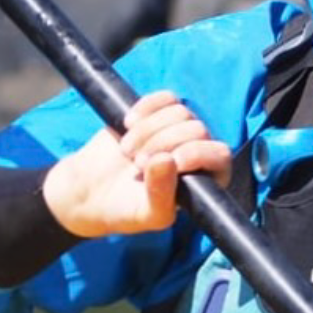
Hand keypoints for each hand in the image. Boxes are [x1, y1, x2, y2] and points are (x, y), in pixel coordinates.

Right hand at [42, 90, 231, 237]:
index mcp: (207, 178)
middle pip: (197, 129)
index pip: (219, 154)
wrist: (93, 191)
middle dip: (163, 144)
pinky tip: (128, 124)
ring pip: (179, 112)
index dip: (195, 153)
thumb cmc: (127, 209)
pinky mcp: (161, 112)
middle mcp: (199, 150)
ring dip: (148, 131)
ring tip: (129, 151)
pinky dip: (145, 108)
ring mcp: (181, 129)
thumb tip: (167, 160)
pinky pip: (165, 98)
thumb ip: (162, 194)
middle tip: (137, 164)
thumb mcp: (147, 214)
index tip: (168, 162)